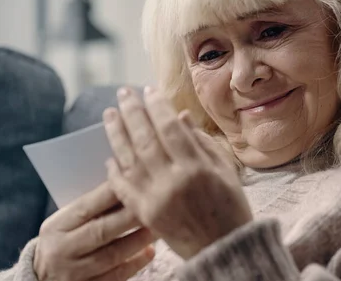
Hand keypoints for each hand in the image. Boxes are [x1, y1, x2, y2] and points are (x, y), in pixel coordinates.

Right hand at [33, 182, 154, 280]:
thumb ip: (89, 210)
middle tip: (155, 205)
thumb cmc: (61, 242)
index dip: (112, 194)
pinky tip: (150, 252)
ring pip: (112, 255)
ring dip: (138, 240)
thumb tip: (124, 187)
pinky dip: (135, 264)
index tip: (135, 181)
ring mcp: (74, 272)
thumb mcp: (64, 224)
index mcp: (56, 227)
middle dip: (131, 217)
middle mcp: (63, 249)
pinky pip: (116, 276)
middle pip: (101, 230)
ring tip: (157, 227)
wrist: (40, 279)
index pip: (87, 207)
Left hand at [102, 87, 252, 259]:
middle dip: (133, 112)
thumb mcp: (226, 171)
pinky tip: (110, 154)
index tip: (149, 90)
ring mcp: (155, 198)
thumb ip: (202, 143)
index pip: (170, 129)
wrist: (223, 249)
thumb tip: (180, 117)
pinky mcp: (144, 213)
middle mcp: (173, 181)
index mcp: (197, 168)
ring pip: (128, 159)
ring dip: (116, 134)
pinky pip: (123, 187)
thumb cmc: (231, 208)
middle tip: (124, 92)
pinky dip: (115, 169)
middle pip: (145, 139)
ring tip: (109, 113)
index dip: (158, 107)